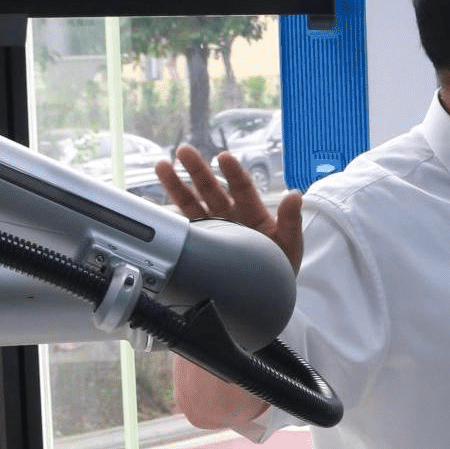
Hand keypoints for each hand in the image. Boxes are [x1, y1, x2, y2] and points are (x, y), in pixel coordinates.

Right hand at [157, 144, 304, 272]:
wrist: (265, 297)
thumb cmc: (280, 268)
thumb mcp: (290, 245)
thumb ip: (290, 221)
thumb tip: (295, 195)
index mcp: (252, 213)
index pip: (242, 187)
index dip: (233, 172)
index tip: (223, 157)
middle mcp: (230, 216)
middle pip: (211, 189)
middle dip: (197, 170)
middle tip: (184, 151)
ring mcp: (213, 229)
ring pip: (192, 204)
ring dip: (176, 186)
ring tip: (162, 166)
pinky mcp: (200, 245)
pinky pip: (183, 229)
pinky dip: (169, 219)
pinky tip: (154, 207)